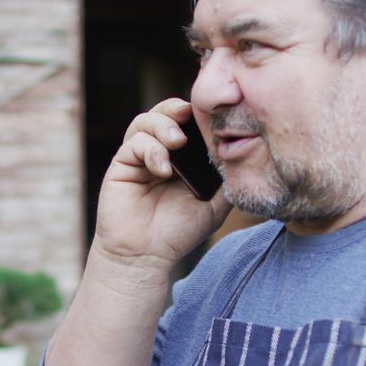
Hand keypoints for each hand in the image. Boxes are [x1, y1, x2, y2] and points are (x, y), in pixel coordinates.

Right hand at [93, 98, 231, 272]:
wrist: (146, 256)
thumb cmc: (178, 233)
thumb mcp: (215, 205)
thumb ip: (227, 180)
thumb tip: (244, 153)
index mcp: (181, 157)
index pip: (187, 122)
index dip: (197, 113)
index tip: (212, 115)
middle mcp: (158, 152)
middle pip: (164, 113)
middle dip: (176, 109)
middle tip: (189, 116)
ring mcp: (138, 158)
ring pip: (145, 121)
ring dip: (163, 125)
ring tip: (177, 142)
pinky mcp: (121, 166)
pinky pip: (133, 143)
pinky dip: (150, 149)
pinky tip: (162, 169)